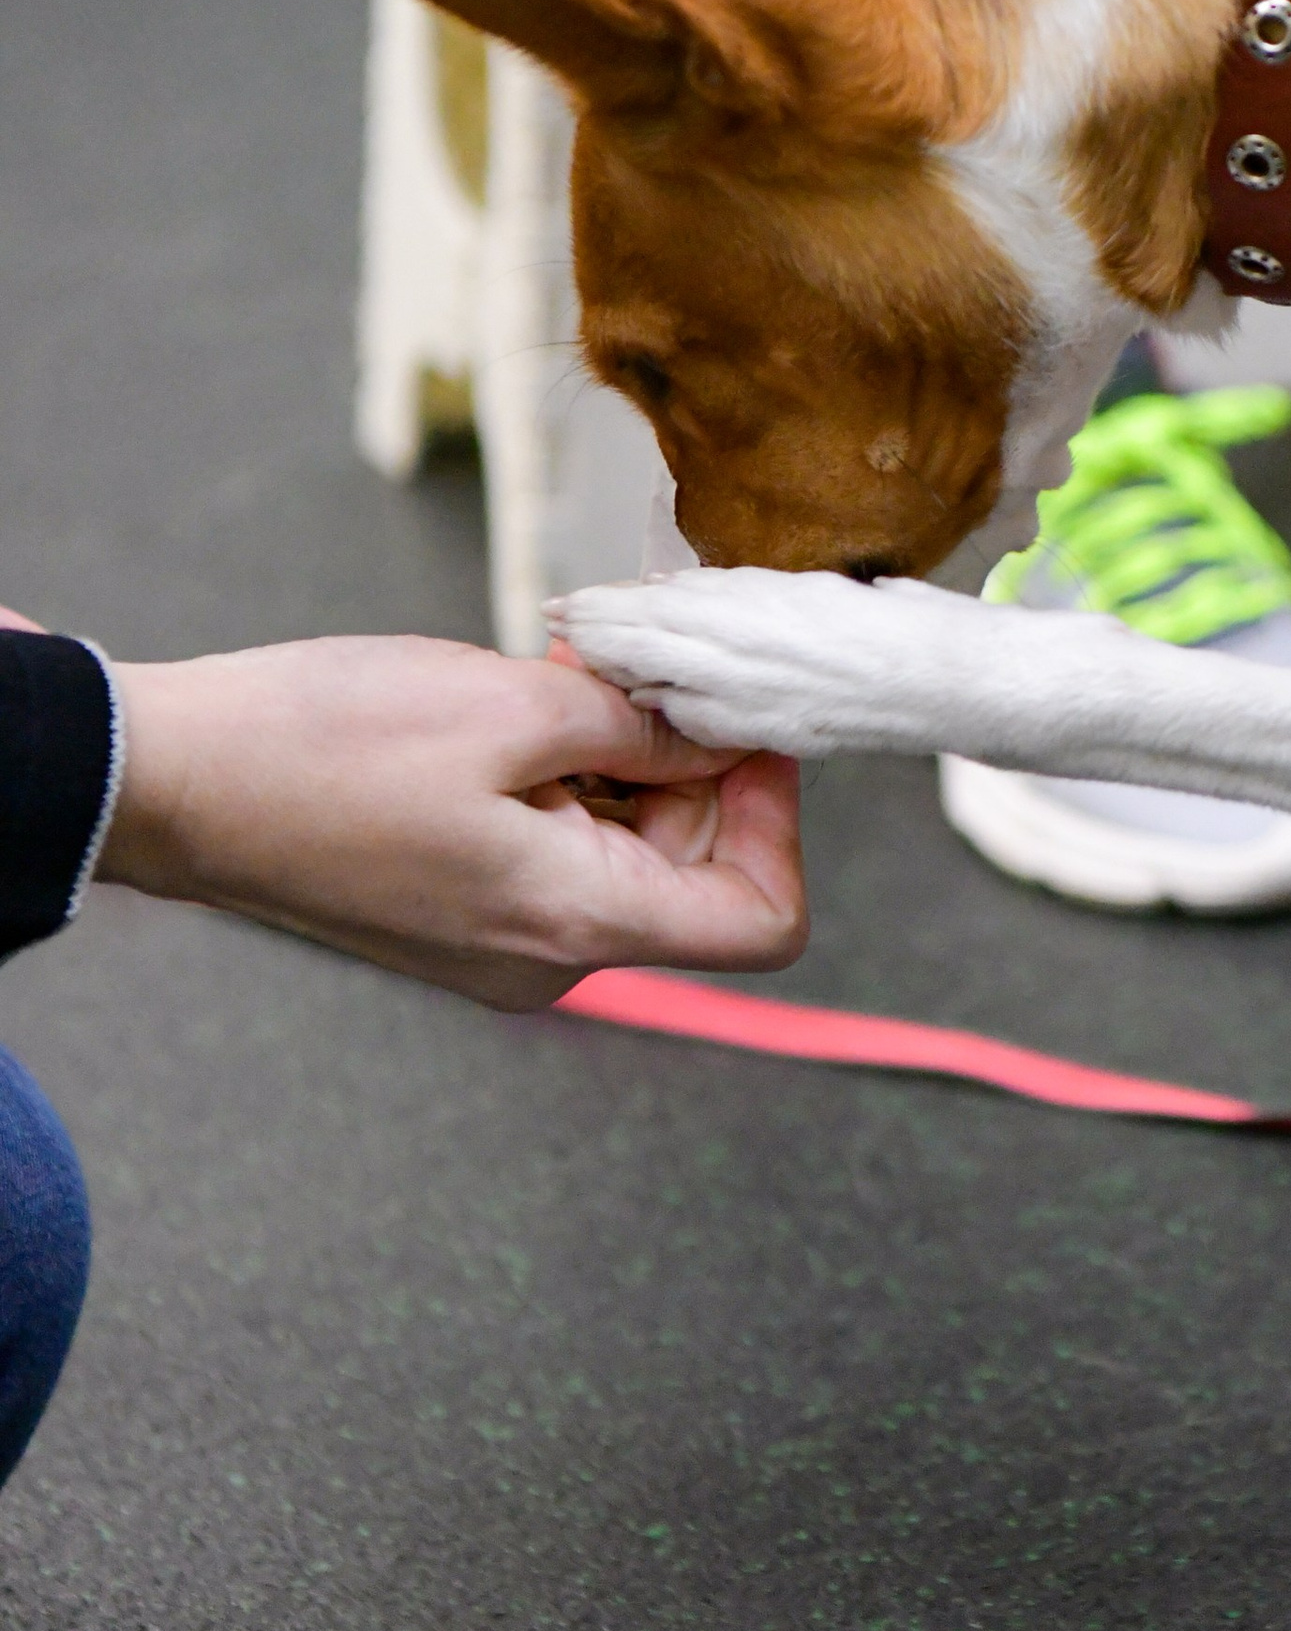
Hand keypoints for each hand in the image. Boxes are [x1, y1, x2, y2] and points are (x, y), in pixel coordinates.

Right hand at [96, 638, 806, 1010]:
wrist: (175, 782)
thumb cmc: (326, 744)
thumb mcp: (514, 705)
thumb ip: (643, 725)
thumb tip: (720, 735)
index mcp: (578, 923)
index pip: (763, 920)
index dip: (776, 817)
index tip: (739, 728)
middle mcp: (551, 960)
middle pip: (698, 877)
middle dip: (691, 767)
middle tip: (635, 670)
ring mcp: (503, 945)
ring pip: (628, 856)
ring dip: (623, 761)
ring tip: (564, 679)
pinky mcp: (462, 915)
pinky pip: (560, 853)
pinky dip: (566, 780)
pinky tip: (521, 711)